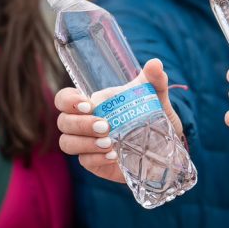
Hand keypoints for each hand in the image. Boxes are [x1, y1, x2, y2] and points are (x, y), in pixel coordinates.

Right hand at [55, 58, 178, 183]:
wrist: (166, 145)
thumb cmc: (153, 115)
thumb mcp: (156, 95)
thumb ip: (155, 79)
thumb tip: (155, 64)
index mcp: (92, 103)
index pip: (65, 99)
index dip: (68, 101)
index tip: (88, 105)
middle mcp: (84, 123)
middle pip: (63, 122)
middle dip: (80, 124)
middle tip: (105, 126)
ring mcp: (87, 144)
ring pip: (67, 143)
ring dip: (85, 143)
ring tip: (109, 143)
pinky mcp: (95, 163)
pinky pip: (84, 161)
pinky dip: (96, 158)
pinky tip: (113, 156)